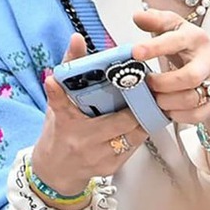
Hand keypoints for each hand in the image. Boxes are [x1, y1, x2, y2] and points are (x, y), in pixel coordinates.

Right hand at [32, 33, 147, 197]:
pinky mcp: (111, 167)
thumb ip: (69, 68)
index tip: (96, 78)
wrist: (55, 171)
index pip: (65, 104)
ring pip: (132, 134)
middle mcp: (82, 142)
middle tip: (150, 87)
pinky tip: (147, 119)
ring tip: (155, 101)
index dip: (71, 91)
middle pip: (118, 120)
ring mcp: (99, 157)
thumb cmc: (59, 131)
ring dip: (144, 118)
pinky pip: (134, 146)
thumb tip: (76, 38)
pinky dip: (141, 131)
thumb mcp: (58, 101)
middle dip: (136, 105)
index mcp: (65, 121)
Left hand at [132, 9, 209, 136]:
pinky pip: (197, 114)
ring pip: (192, 98)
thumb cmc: (194, 49)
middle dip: (162, 84)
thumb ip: (157, 22)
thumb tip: (137, 15)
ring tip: (156, 98)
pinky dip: (178, 114)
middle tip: (147, 83)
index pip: (176, 40)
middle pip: (188, 77)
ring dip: (167, 101)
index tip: (135, 52)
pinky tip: (169, 109)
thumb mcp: (178, 30)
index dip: (154, 47)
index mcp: (196, 38)